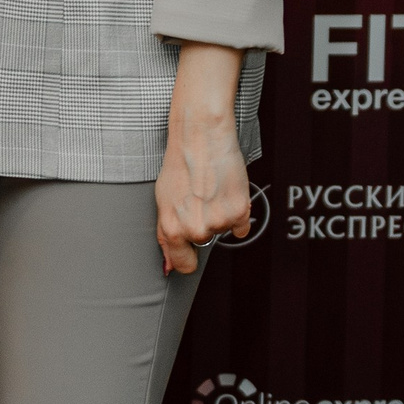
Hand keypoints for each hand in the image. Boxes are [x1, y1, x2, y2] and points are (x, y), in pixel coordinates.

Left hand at [154, 109, 250, 273]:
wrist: (201, 139)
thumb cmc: (180, 164)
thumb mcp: (163, 201)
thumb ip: (166, 236)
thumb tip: (169, 265)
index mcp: (172, 230)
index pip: (184, 265)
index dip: (187, 257)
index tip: (189, 249)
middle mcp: (196, 230)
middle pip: (203, 244)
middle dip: (202, 226)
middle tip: (197, 201)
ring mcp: (219, 222)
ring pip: (222, 231)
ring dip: (219, 215)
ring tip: (209, 191)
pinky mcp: (239, 212)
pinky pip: (241, 226)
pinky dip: (237, 213)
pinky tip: (225, 193)